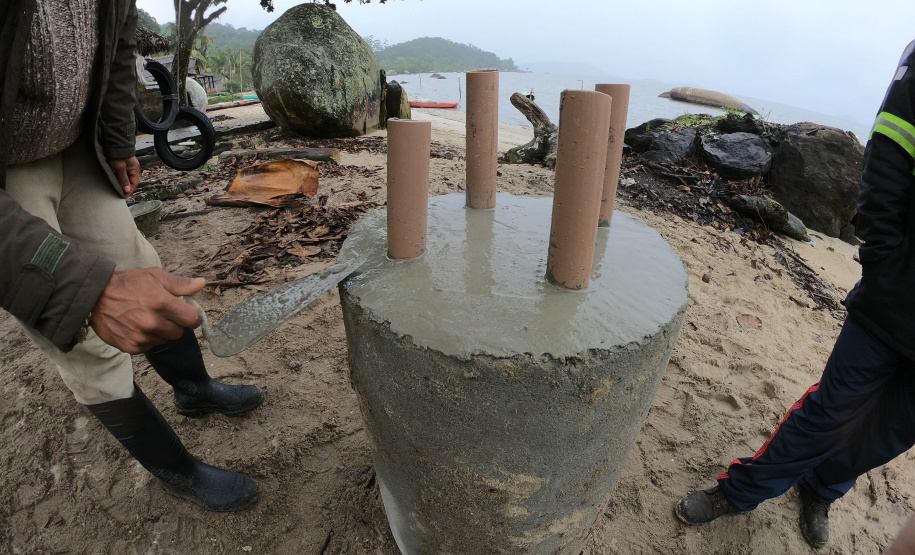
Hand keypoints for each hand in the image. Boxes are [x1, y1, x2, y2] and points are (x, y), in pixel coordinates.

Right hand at [89, 268, 205, 353]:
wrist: (94, 297)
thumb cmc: (127, 284)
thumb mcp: (155, 276)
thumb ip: (180, 284)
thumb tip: (202, 284)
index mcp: (162, 303)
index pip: (192, 319)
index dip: (191, 315)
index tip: (185, 312)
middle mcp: (153, 323)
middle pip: (179, 332)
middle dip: (175, 324)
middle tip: (163, 314)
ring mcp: (141, 337)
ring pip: (164, 340)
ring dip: (161, 331)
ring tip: (147, 318)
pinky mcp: (131, 347)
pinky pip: (149, 346)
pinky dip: (147, 339)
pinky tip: (137, 327)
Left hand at [108, 156, 140, 197]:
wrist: (115, 144)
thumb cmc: (118, 155)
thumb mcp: (120, 168)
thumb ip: (124, 179)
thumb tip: (127, 189)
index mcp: (135, 170)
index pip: (134, 183)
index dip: (130, 190)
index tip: (124, 196)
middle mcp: (133, 168)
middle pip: (131, 181)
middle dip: (126, 188)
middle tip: (120, 194)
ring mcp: (128, 166)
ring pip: (126, 178)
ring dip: (122, 184)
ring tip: (117, 189)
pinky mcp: (122, 164)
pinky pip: (122, 174)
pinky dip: (120, 179)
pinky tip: (116, 181)